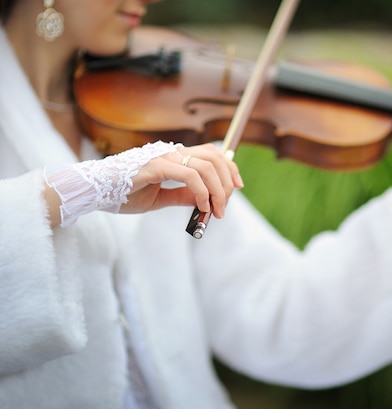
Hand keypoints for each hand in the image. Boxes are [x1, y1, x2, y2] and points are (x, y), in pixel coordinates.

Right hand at [44, 141, 242, 227]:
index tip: (236, 187)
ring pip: (206, 166)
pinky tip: (202, 207)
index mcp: (173, 157)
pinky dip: (201, 192)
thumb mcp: (159, 199)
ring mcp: (163, 157)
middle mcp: (171, 152)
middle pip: (214, 157)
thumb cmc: (122, 194)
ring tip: (215, 211)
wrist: (93, 193)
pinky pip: (188, 175)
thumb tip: (203, 201)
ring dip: (217, 190)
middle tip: (224, 206)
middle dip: (227, 182)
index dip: (228, 167)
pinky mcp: (155, 166)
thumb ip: (181, 196)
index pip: (211, 154)